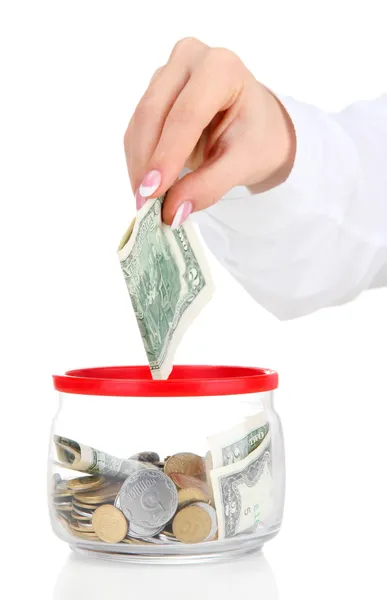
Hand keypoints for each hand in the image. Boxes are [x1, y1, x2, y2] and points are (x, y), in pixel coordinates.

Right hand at [124, 37, 295, 227]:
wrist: (257, 126)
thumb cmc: (256, 138)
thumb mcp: (243, 164)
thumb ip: (210, 186)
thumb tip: (171, 211)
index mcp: (221, 68)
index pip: (187, 113)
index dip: (167, 155)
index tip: (153, 193)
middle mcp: (189, 58)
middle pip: (155, 112)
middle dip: (147, 162)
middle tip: (144, 205)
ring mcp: (167, 73)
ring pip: (140, 121)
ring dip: (138, 164)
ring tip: (144, 203)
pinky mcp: (153, 92)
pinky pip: (137, 129)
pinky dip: (139, 160)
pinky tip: (145, 185)